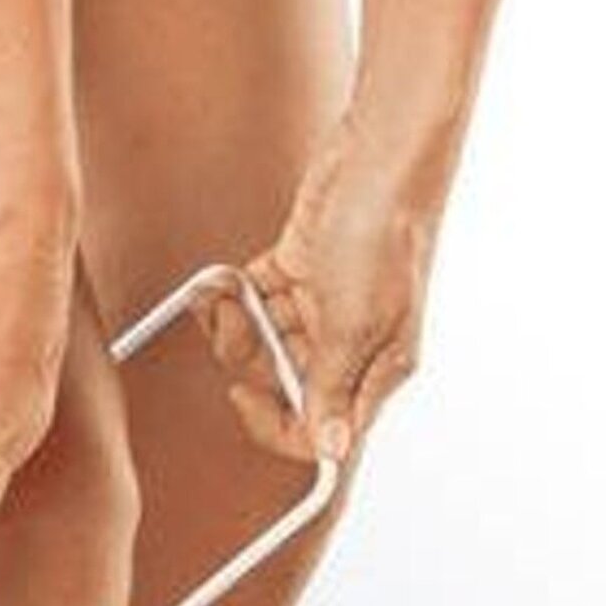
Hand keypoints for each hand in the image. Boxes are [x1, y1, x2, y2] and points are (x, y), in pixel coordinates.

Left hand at [190, 107, 442, 466]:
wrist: (382, 154)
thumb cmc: (385, 233)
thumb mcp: (355, 325)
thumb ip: (334, 389)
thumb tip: (332, 451)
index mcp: (377, 368)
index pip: (324, 430)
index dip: (278, 426)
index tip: (244, 399)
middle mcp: (352, 344)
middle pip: (283, 384)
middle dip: (248, 359)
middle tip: (234, 326)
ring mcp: (326, 308)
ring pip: (264, 342)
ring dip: (234, 323)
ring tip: (222, 296)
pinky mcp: (303, 272)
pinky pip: (257, 301)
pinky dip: (234, 294)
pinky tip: (220, 281)